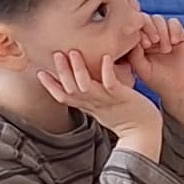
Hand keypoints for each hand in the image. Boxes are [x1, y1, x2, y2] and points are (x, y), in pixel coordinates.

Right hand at [43, 44, 165, 156]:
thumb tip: (81, 83)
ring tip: (74, 52)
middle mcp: (93, 103)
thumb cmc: (124, 116)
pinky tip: (105, 57)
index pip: (64, 97)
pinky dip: (107, 71)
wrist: (143, 131)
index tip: (39, 72)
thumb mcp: (101, 107)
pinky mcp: (122, 97)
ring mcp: (107, 100)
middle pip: (71, 89)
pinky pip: (112, 83)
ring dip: (78, 69)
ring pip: (87, 86)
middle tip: (55, 54)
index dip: (50, 86)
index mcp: (87, 105)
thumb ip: (90, 95)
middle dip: (61, 72)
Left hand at [129, 13, 183, 129]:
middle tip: (153, 43)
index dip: (138, 31)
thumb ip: (134, 54)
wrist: (179, 88)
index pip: (133, 27)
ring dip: (161, 31)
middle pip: (145, 18)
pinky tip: (175, 42)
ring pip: (159, 19)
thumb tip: (132, 38)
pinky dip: (174, 29)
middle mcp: (150, 36)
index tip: (145, 45)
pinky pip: (174, 22)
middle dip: (149, 28)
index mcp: (138, 43)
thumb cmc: (157, 80)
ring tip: (165, 48)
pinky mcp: (179, 35)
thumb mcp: (142, 68)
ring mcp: (164, 34)